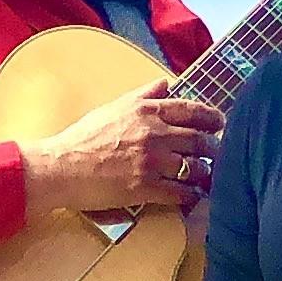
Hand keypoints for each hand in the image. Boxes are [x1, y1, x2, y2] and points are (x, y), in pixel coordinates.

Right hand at [21, 79, 222, 215]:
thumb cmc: (83, 137)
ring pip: (195, 168)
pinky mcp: (147, 188)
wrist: (62, 167)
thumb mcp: (113, 107)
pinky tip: (193, 197)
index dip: (211, 117)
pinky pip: (181, 193)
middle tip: (217, 153)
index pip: (190, 110)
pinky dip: (192, 196)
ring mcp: (152, 161)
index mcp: (146, 111)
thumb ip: (143, 95)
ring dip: (205, 173)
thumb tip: (166, 84)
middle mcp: (154, 134)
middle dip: (213, 148)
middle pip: (199, 140)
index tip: (219, 123)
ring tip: (206, 177)